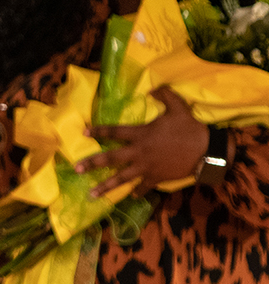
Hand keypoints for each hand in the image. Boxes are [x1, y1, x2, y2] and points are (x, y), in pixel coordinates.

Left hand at [77, 87, 208, 197]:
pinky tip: (130, 196)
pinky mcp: (156, 178)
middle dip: (91, 164)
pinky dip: (137, 191)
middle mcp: (139, 152)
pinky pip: (143, 186)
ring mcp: (146, 167)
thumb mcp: (178, 106)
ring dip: (105, 187)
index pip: (114, 132)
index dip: (98, 131)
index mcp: (140, 134)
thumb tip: (152, 88)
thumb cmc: (190, 128)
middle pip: (110, 159)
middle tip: (76, 169)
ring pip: (121, 178)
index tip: (84, 132)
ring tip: (91, 195)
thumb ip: (164, 95)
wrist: (207, 150)